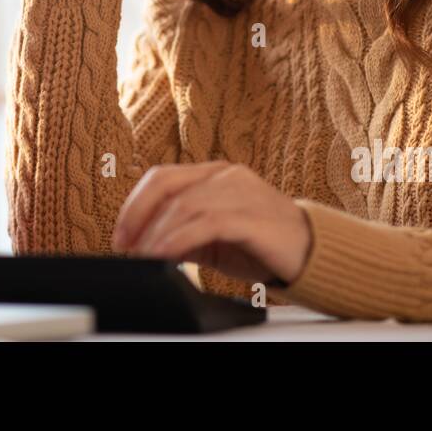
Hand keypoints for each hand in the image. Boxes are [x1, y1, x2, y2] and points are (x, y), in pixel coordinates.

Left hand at [111, 162, 313, 287]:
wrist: (311, 252)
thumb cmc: (261, 243)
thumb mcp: (213, 239)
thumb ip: (182, 236)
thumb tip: (143, 247)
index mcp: (215, 174)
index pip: (162, 177)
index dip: (134, 205)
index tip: (120, 236)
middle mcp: (226, 176)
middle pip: (167, 185)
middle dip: (137, 216)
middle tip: (124, 246)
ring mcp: (241, 193)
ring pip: (185, 204)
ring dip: (156, 233)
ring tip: (143, 256)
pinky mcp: (253, 217)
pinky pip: (207, 223)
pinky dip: (179, 239)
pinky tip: (165, 254)